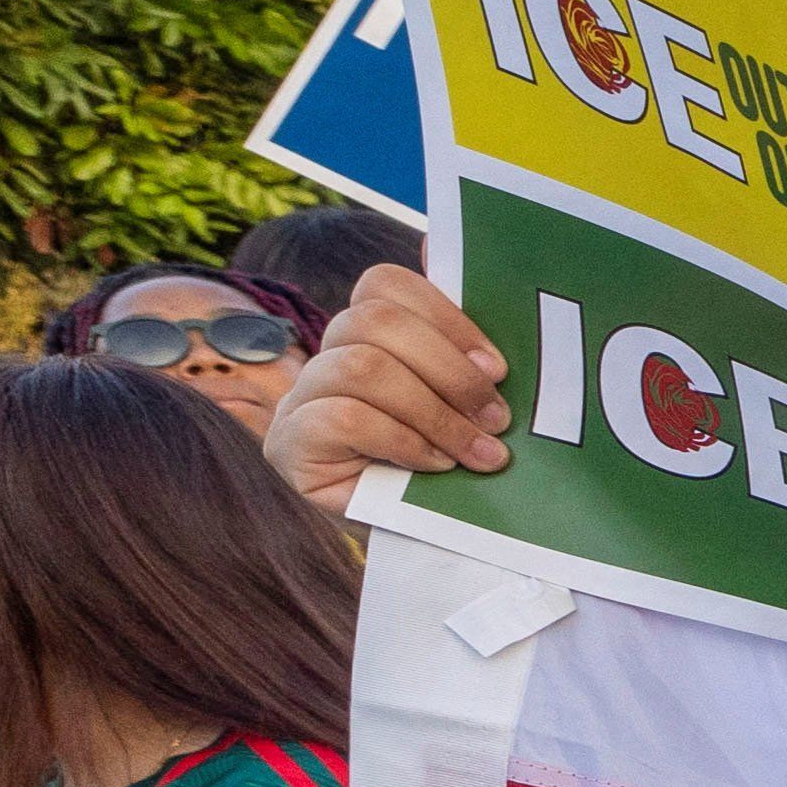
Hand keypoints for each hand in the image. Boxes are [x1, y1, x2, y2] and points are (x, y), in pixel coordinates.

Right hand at [277, 268, 514, 495]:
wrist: (426, 541)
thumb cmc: (453, 465)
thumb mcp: (469, 400)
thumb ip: (461, 339)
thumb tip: (439, 245)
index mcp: (368, 333)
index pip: (385, 284)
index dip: (446, 316)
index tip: (498, 367)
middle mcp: (326, 356)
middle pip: (375, 321)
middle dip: (449, 369)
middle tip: (497, 417)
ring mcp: (300, 400)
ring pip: (363, 367)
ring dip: (436, 413)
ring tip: (479, 453)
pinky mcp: (288, 445)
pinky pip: (347, 418)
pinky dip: (404, 441)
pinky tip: (434, 467)